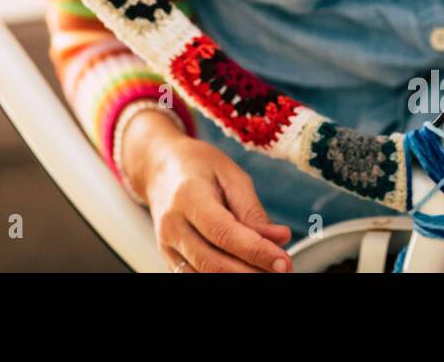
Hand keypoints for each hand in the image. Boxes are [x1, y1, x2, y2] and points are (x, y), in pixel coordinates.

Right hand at [121, 110, 292, 272]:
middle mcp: (172, 224)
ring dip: (239, 277)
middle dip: (251, 272)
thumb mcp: (230, 175)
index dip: (255, 251)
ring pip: (205, 274)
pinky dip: (223, 276)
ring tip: (267, 271)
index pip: (223, 233)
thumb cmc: (197, 166)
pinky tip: (245, 269)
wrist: (159, 168)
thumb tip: (279, 239)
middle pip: (213, 261)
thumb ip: (253, 210)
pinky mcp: (169, 257)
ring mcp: (167, 244)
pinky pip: (196, 276)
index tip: (283, 261)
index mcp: (187, 195)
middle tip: (282, 269)